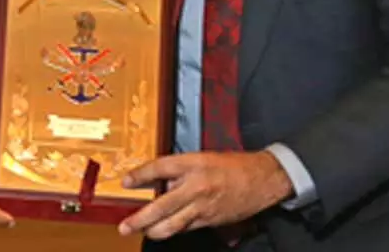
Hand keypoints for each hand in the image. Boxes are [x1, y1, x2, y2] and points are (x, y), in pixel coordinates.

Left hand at [117, 151, 292, 239]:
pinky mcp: (210, 220)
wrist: (262, 179)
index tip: (125, 182)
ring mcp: (203, 206)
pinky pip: (186, 228)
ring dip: (153, 230)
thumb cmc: (234, 165)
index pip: (160, 168)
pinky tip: (162, 231)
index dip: (140, 175)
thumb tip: (159, 180)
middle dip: (140, 218)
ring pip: (172, 224)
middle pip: (161, 205)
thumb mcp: (203, 157)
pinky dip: (172, 230)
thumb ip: (181, 168)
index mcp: (193, 163)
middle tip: (125, 225)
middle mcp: (196, 186)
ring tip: (139, 231)